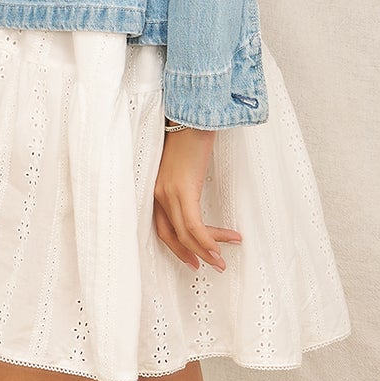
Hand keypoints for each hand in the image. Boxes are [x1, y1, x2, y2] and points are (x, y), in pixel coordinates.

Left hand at [154, 125, 241, 270]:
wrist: (195, 115)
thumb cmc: (192, 135)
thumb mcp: (184, 164)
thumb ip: (184, 180)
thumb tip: (196, 193)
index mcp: (157, 190)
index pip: (163, 228)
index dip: (178, 247)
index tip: (194, 258)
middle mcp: (158, 194)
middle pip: (173, 236)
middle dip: (192, 254)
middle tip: (212, 265)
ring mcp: (169, 193)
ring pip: (186, 234)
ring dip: (207, 250)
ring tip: (222, 260)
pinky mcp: (184, 189)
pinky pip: (195, 225)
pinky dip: (208, 239)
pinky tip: (221, 246)